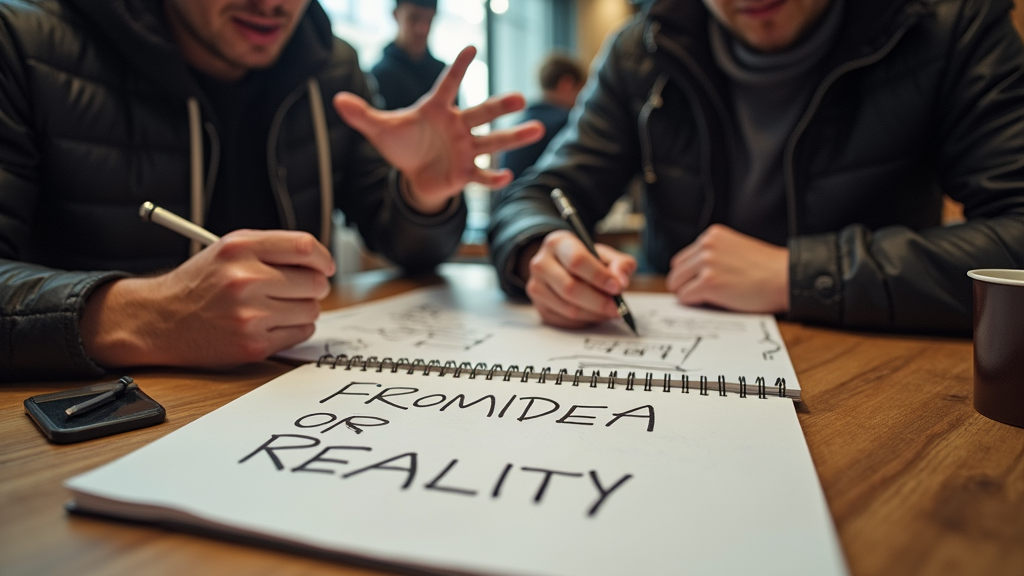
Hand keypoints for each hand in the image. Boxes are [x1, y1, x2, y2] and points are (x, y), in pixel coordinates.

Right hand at [80, 230, 334, 368]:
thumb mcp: (228, 250)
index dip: (322, 258)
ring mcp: (249, 316)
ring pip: (312, 310)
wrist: (159, 320)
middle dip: (313, 287)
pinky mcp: (252, 345)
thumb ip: (272, 249)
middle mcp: (244, 280)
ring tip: (277, 307)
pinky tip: (271, 324)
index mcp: (239, 249)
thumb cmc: (200, 284)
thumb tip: (320, 262)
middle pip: (314, 282)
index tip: (324, 267)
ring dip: (303, 309)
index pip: (304, 247)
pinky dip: (294, 329)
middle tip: (298, 290)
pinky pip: (301, 333)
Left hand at [333, 46, 544, 213]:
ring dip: (514, 137)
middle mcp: (458, 126)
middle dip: (500, 106)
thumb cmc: (403, 145)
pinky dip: (493, 177)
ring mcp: (466, 149)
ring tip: (536, 129)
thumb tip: (337, 100)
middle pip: (481, 113)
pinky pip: (482, 175)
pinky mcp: (466, 172)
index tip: (472, 48)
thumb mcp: (380, 130)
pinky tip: (507, 177)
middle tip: (519, 98)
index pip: (448, 84)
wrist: (415, 175)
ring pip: (493, 141)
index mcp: (438, 110)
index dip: (458, 68)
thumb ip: (362, 115)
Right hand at [521, 230, 637, 328]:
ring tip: (609, 311)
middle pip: (569, 288)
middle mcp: (541, 264)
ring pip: (568, 309)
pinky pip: (565, 321)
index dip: (598, 276)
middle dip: (598, 301)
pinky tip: (595, 314)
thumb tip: (620, 282)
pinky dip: (585, 322)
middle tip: (617, 307)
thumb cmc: (586, 261)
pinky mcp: (540, 308)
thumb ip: (620, 264)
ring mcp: (537, 287)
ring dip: (594, 314)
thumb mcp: (605, 254)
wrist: (561, 267)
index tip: (617, 288)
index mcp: (558, 243)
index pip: (576, 261)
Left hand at [666, 224, 789, 312]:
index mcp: (713, 235)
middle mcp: (707, 245)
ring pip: (678, 284)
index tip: (699, 283)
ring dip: (689, 294)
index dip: (690, 274)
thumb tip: (693, 275)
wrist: (786, 277)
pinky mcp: (708, 282)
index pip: (684, 258)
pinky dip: (694, 303)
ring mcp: (707, 263)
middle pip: (677, 271)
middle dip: (685, 284)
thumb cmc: (768, 268)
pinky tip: (711, 303)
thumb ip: (715, 255)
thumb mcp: (736, 249)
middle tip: (700, 295)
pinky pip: (685, 297)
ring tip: (708, 299)